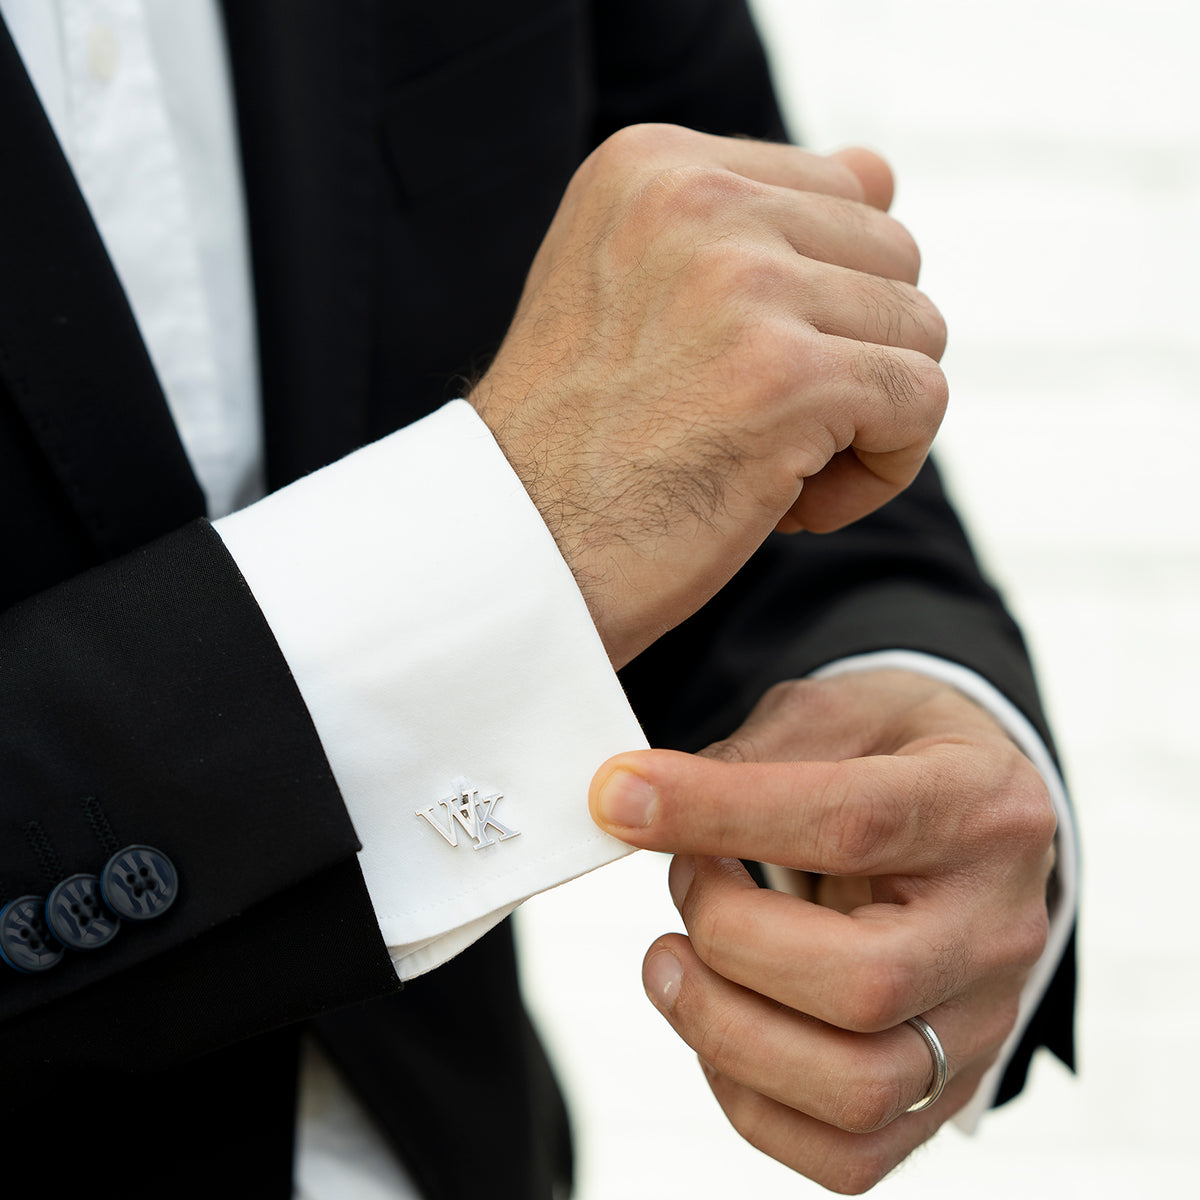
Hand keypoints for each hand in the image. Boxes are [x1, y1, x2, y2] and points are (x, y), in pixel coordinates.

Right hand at [468, 126, 946, 667]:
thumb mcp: (637, 291)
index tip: (734, 375)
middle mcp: (695, 200)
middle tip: (755, 431)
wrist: (516, 557)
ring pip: (918, 329)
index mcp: (653, 165)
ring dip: (864, 420)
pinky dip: (880, 472)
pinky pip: (922, 400)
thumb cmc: (579, 445)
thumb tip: (880, 169)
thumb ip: (756, 220)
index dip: (815, 306)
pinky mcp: (787, 375)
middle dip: (850, 357)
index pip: (841, 194)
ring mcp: (741, 283)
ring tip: (770, 470)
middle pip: (892, 257)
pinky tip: (795, 509)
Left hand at [589, 670, 1056, 1192]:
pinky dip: (750, 1100)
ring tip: (669, 961)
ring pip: (855, 1086)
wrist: (973, 810)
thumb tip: (636, 807)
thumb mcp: (835, 712)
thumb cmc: (895, 751)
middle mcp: (997, 926)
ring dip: (723, 1029)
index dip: (717, 812)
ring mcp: (981, 1021)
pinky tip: (716, 1021)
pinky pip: (849, 1152)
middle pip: (862, 983)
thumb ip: (749, 757)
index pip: (851, 823)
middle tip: (682, 881)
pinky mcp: (946, 1088)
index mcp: (980, 806)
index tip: (619, 796)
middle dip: (727, 937)